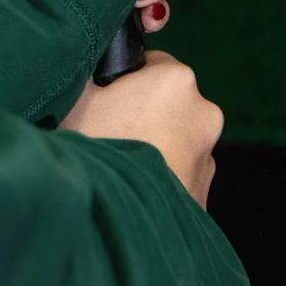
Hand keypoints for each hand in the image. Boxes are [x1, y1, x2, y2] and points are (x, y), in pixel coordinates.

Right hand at [59, 50, 223, 206]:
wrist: (122, 223)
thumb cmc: (100, 151)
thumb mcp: (78, 99)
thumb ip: (89, 71)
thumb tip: (89, 65)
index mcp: (176, 78)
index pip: (150, 62)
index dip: (122, 80)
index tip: (103, 100)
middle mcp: (203, 111)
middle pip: (163, 101)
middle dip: (138, 113)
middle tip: (107, 133)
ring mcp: (208, 155)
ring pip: (171, 138)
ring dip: (150, 146)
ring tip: (118, 165)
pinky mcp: (205, 192)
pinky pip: (176, 172)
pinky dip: (158, 175)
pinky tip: (131, 186)